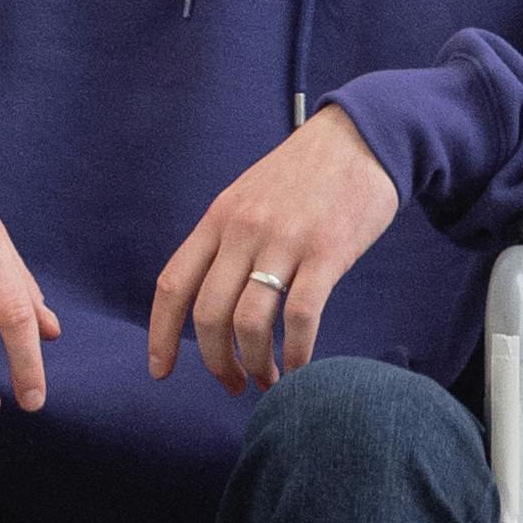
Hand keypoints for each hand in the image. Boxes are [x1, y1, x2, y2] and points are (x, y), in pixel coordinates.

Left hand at [149, 103, 397, 394]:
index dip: (161, 336)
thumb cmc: (305, 174)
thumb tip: (210, 301)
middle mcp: (243, 230)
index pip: (173, 285)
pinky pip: (301, 318)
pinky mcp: (327, 252)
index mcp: (218, 218)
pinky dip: (296, 355)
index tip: (161, 370)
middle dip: (216, 362)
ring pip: (249, 323)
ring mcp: (284, 241)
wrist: (361, 138)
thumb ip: (226, 241)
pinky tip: (299, 368)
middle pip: (208, 314)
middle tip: (232, 384)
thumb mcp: (249, 195)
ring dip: (255, 364)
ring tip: (268, 380)